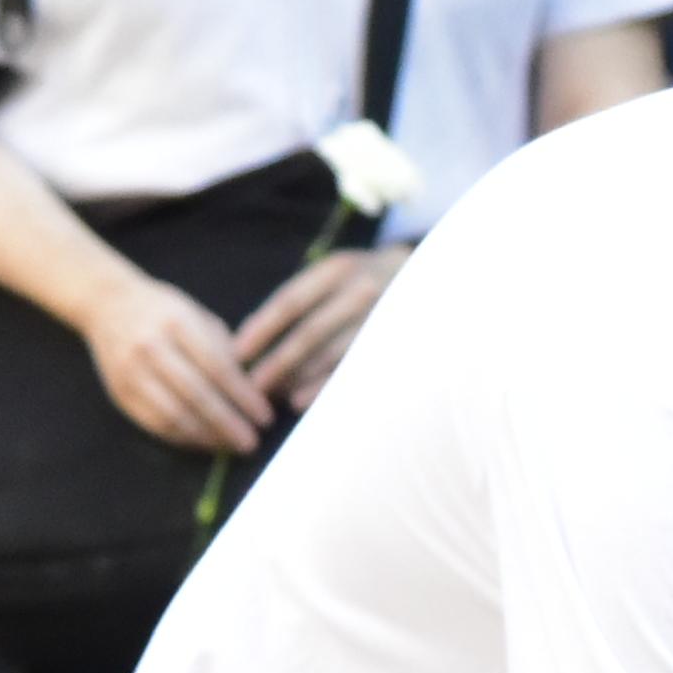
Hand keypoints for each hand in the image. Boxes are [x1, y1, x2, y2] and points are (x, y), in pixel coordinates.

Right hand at [87, 267, 274, 453]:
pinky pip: (155, 424)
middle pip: (196, 395)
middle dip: (228, 424)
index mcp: (177, 322)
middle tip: (252, 442)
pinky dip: (183, 438)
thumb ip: (225, 349)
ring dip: (206, 437)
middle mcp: (151, 347)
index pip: (217, 366)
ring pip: (174, 415)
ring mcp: (131, 372)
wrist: (107, 303)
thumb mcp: (198, 316)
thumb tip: (257, 389)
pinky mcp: (120, 393)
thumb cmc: (163, 311)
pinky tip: (204, 441)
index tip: (265, 417)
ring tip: (230, 446)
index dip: (243, 396)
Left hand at [235, 236, 401, 410]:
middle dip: (277, 361)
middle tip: (251, 385)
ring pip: (333, 354)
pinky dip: (327, 387)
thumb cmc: (367, 282)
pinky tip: (302, 402)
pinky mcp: (399, 344)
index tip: (237, 351)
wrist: (435, 278)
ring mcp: (384, 318)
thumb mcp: (337, 274)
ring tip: (274, 397)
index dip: (261, 328)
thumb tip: (250, 338)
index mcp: (338, 269)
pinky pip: (357, 370)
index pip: (291, 301)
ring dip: (299, 378)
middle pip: (310, 332)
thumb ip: (302, 298)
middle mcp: (362, 290)